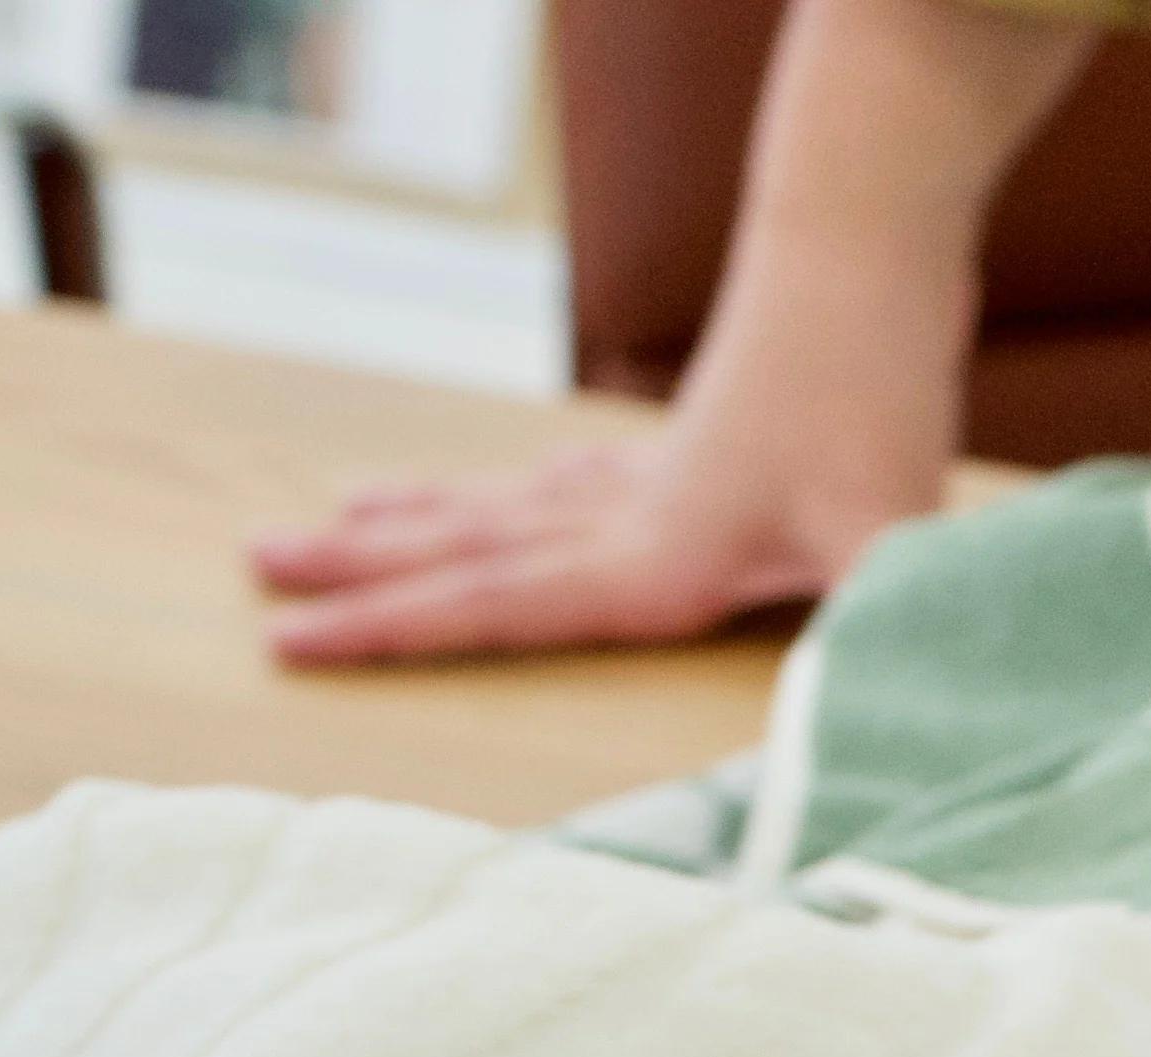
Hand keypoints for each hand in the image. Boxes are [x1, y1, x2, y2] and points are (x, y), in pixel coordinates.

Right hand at [247, 0, 1087, 668]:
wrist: (864, 239)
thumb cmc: (883, 391)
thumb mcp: (892, 536)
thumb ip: (877, 634)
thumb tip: (874, 724)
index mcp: (655, 559)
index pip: (494, 608)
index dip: (387, 632)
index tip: (288, 642)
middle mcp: (627, 516)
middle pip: (467, 550)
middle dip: (361, 574)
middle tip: (257, 576)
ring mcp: (646, 474)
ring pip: (502, 508)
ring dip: (414, 524)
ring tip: (333, 520)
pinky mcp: (682, 446)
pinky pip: (564, 487)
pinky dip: (507, 498)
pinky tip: (492, 499)